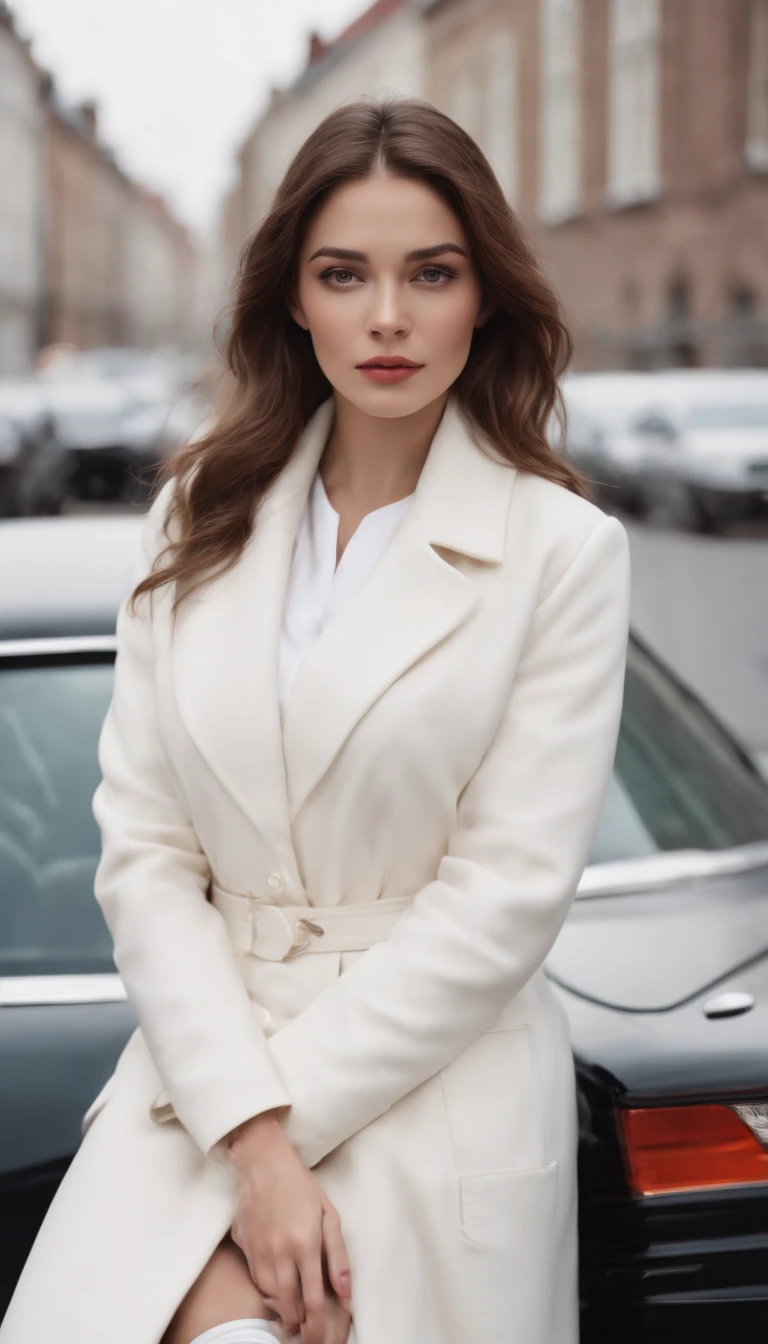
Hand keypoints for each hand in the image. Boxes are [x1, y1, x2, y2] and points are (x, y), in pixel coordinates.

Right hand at [227, 1113, 352, 1343]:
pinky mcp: (245, 1249)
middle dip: (299, 1324)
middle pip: (289, 1305)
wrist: (263, 1164)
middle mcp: (281, 1252)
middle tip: (308, 1332)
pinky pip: (258, 1282)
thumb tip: (346, 1293)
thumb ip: (338, 1257)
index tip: (321, 1339)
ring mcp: (260, 1252)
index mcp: (306, 1243)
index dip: (318, 1326)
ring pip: (271, 1297)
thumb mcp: (329, 1216)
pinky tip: (278, 1289)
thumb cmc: (301, 1186)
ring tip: (294, 1315)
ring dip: (283, 1310)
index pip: (312, 1299)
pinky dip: (269, 1291)